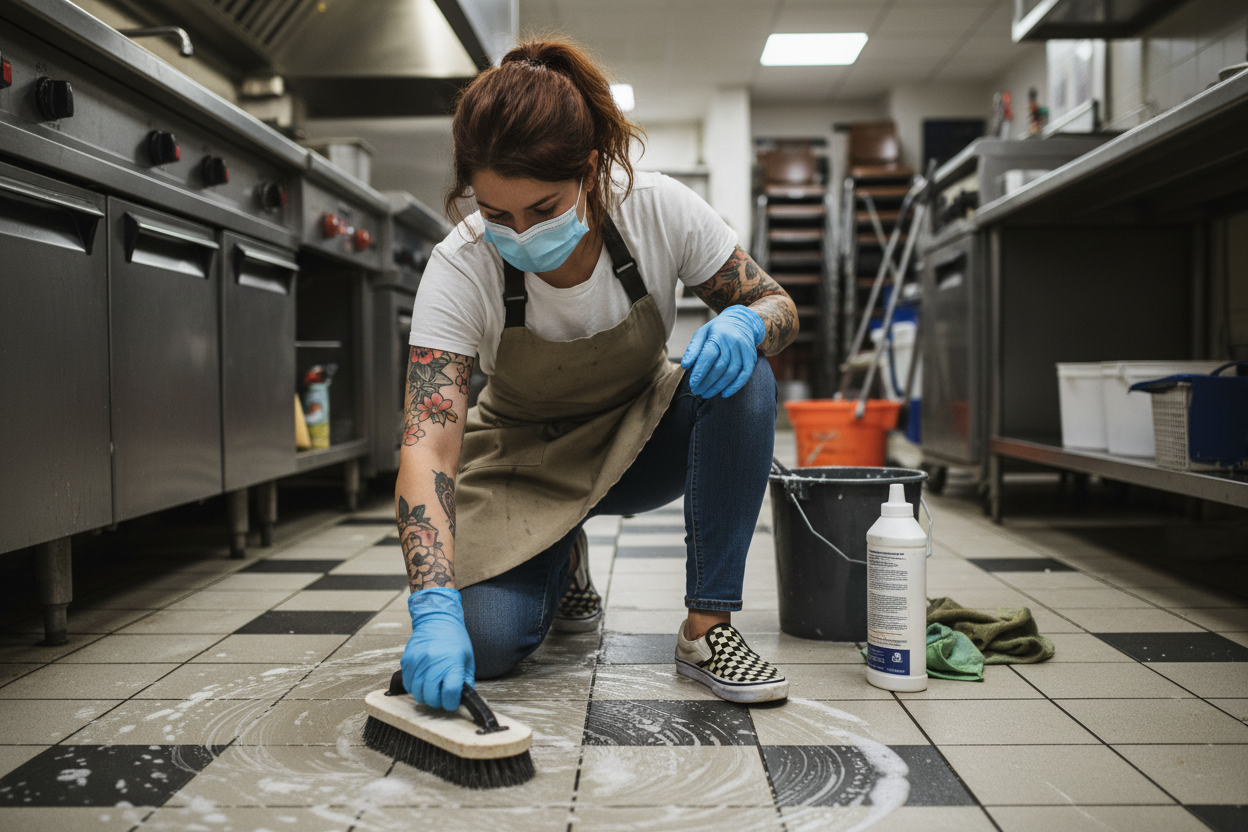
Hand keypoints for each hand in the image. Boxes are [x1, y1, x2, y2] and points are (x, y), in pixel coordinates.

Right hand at [401, 587, 474, 710]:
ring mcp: (418, 662)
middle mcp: (434, 663)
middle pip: (431, 697)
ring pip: (417, 693)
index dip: (451, 702)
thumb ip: (466, 681)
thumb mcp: (467, 660)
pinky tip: (422, 680)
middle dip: (437, 702)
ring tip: (432, 688)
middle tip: (441, 696)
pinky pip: (407, 684)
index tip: (452, 701)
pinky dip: (414, 687)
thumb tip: (464, 699)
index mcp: (453, 663)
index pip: (450, 693)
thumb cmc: (455, 639)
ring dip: (425, 695)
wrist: (437, 619)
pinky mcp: (407, 661)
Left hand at [680, 305, 764, 397]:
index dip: (700, 372)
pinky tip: (724, 394)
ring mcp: (744, 350)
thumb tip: (685, 366)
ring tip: (706, 394)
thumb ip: (693, 349)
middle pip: (720, 367)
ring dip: (718, 387)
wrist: (742, 321)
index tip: (692, 384)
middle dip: (707, 382)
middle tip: (697, 391)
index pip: (708, 356)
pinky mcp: (752, 357)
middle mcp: (733, 342)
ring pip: (731, 373)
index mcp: (719, 335)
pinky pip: (745, 375)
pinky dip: (735, 386)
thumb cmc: (717, 331)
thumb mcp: (702, 334)